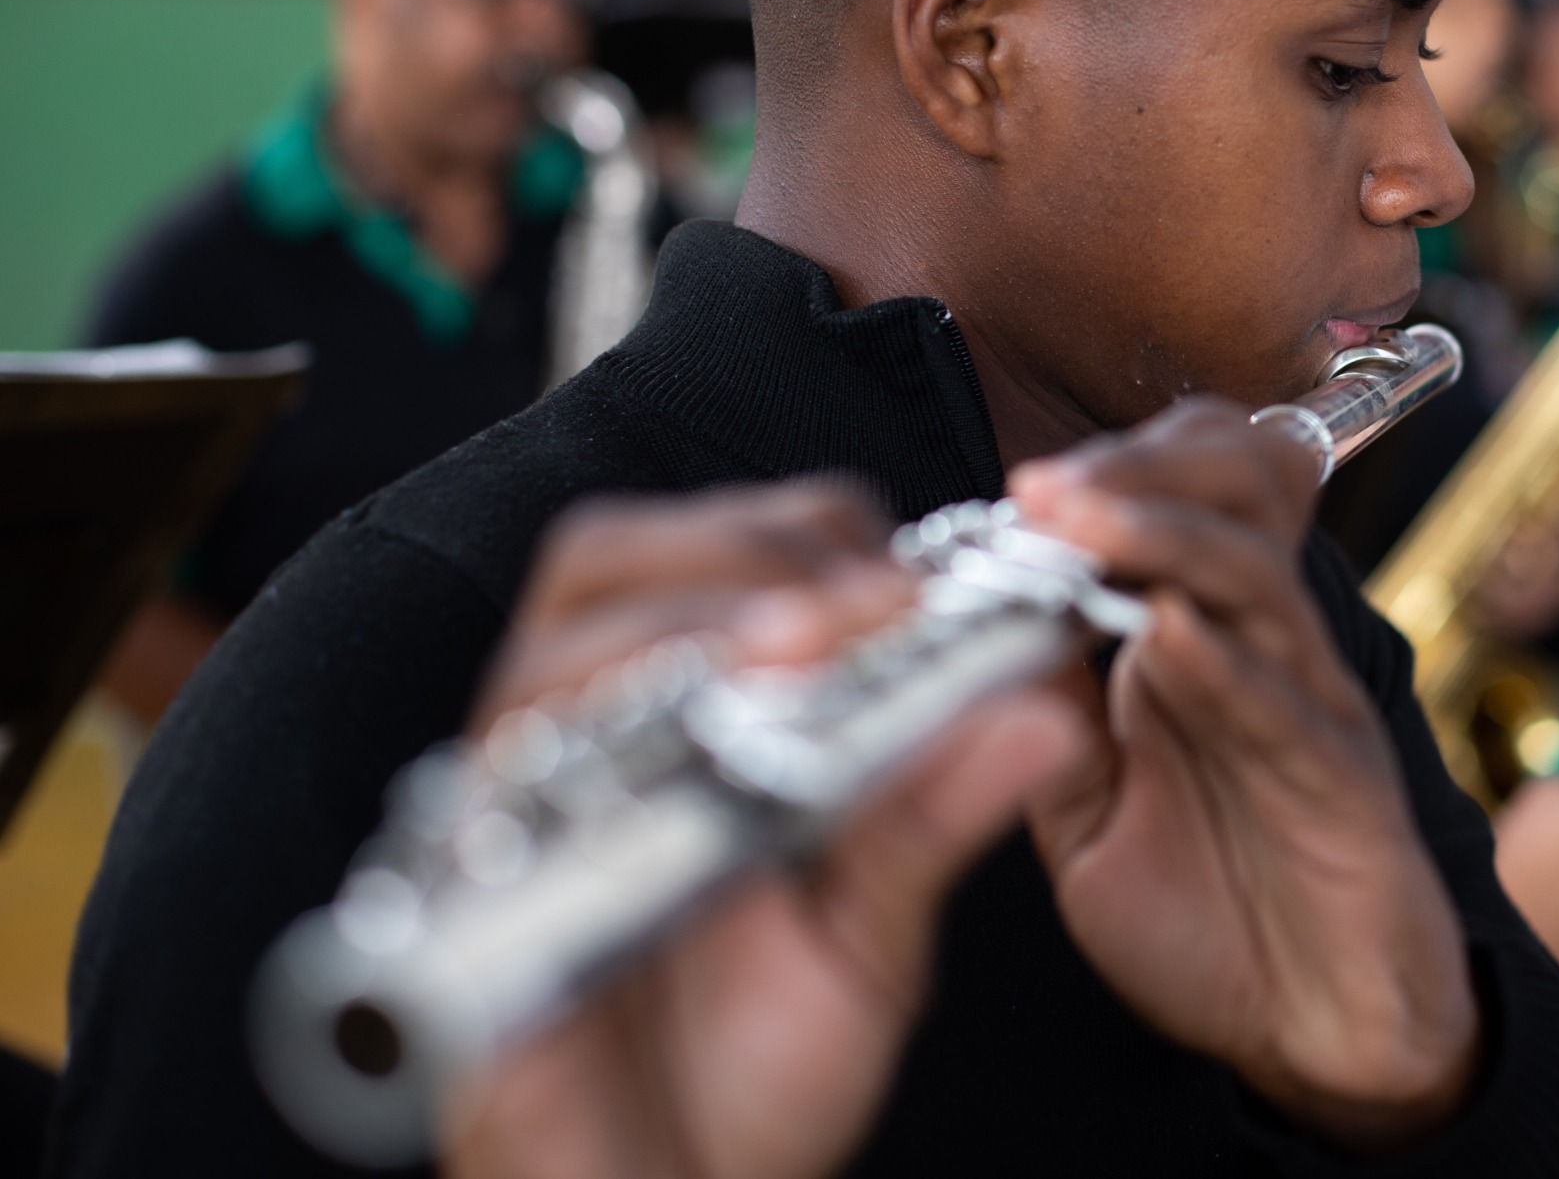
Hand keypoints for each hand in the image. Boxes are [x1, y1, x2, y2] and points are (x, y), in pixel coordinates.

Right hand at [446, 485, 1088, 1178]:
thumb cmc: (758, 1082)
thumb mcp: (875, 932)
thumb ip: (936, 812)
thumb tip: (1041, 711)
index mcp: (673, 724)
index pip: (705, 555)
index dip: (799, 536)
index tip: (908, 579)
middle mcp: (577, 751)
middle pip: (604, 563)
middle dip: (737, 553)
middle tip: (854, 603)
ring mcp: (510, 824)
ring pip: (543, 654)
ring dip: (680, 628)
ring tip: (800, 643)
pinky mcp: (457, 917)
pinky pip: (487, 803)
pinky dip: (592, 756)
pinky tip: (699, 756)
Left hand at [1006, 402, 1479, 1153]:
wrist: (1323, 1029)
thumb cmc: (1215, 920)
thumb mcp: (1087, 818)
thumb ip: (1047, 728)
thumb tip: (979, 633)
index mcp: (1196, 641)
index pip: (1170, 504)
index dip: (1095, 481)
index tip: (1004, 496)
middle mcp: (1258, 647)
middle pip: (1232, 492)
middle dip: (1138, 468)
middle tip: (1040, 484)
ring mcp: (1304, 703)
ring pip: (1254, 572)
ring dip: (1163, 532)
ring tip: (1078, 516)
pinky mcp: (1340, 778)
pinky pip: (1285, 700)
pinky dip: (1225, 661)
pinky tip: (1168, 629)